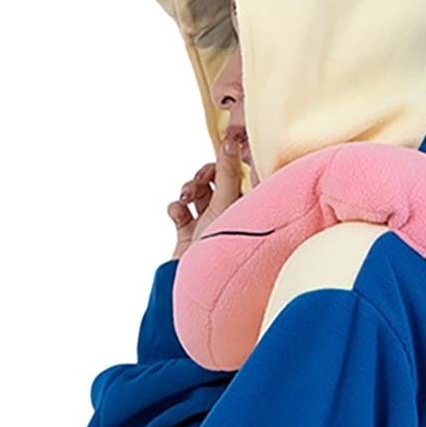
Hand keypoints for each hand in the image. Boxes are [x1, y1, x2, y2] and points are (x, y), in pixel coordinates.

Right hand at [167, 132, 246, 257]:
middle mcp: (231, 215)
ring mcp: (210, 226)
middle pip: (215, 180)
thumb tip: (231, 141)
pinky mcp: (189, 235)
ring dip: (189, 189)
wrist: (196, 286)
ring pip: (197, 192)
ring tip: (186, 199)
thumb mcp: (225, 204)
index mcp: (248, 208)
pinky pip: (181, 211)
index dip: (229, 160)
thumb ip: (226, 172)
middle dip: (203, 175)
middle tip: (199, 179)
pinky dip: (177, 208)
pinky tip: (178, 213)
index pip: (241, 174)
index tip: (222, 148)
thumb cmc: (220, 251)